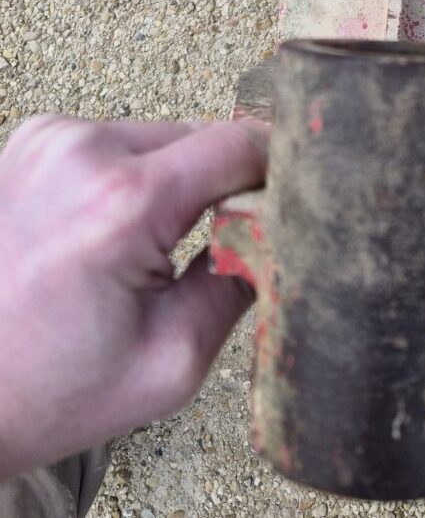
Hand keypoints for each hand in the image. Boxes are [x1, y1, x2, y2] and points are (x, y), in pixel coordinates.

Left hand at [0, 115, 267, 477]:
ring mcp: (51, 138)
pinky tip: (119, 230)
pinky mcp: (37, 142)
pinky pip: (125, 145)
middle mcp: (82, 150)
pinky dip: (141, 179)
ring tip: (157, 247)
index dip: (276, 174)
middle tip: (220, 246)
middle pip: (205, 139)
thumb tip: (277, 233)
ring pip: (168, 140)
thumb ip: (240, 283)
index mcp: (124, 201)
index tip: (285, 210)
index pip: (240, 145)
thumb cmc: (47, 388)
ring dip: (183, 183)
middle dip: (226, 187)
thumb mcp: (172, 360)